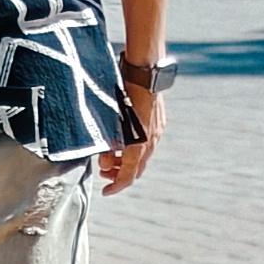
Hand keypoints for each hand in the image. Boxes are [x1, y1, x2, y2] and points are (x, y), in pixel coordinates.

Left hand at [99, 81, 165, 196]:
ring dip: (127, 161)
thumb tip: (104, 160)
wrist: (145, 71)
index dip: (116, 186)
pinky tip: (125, 140)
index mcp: (138, 144)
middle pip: (136, 169)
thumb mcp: (112, 120)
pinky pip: (148, 143)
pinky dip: (135, 149)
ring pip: (143, 157)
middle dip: (119, 174)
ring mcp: (157, 131)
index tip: (106, 191)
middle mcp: (150, 141)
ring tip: (111, 157)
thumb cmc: (123, 93)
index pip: (128, 175)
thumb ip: (108, 143)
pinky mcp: (159, 122)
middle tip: (104, 171)